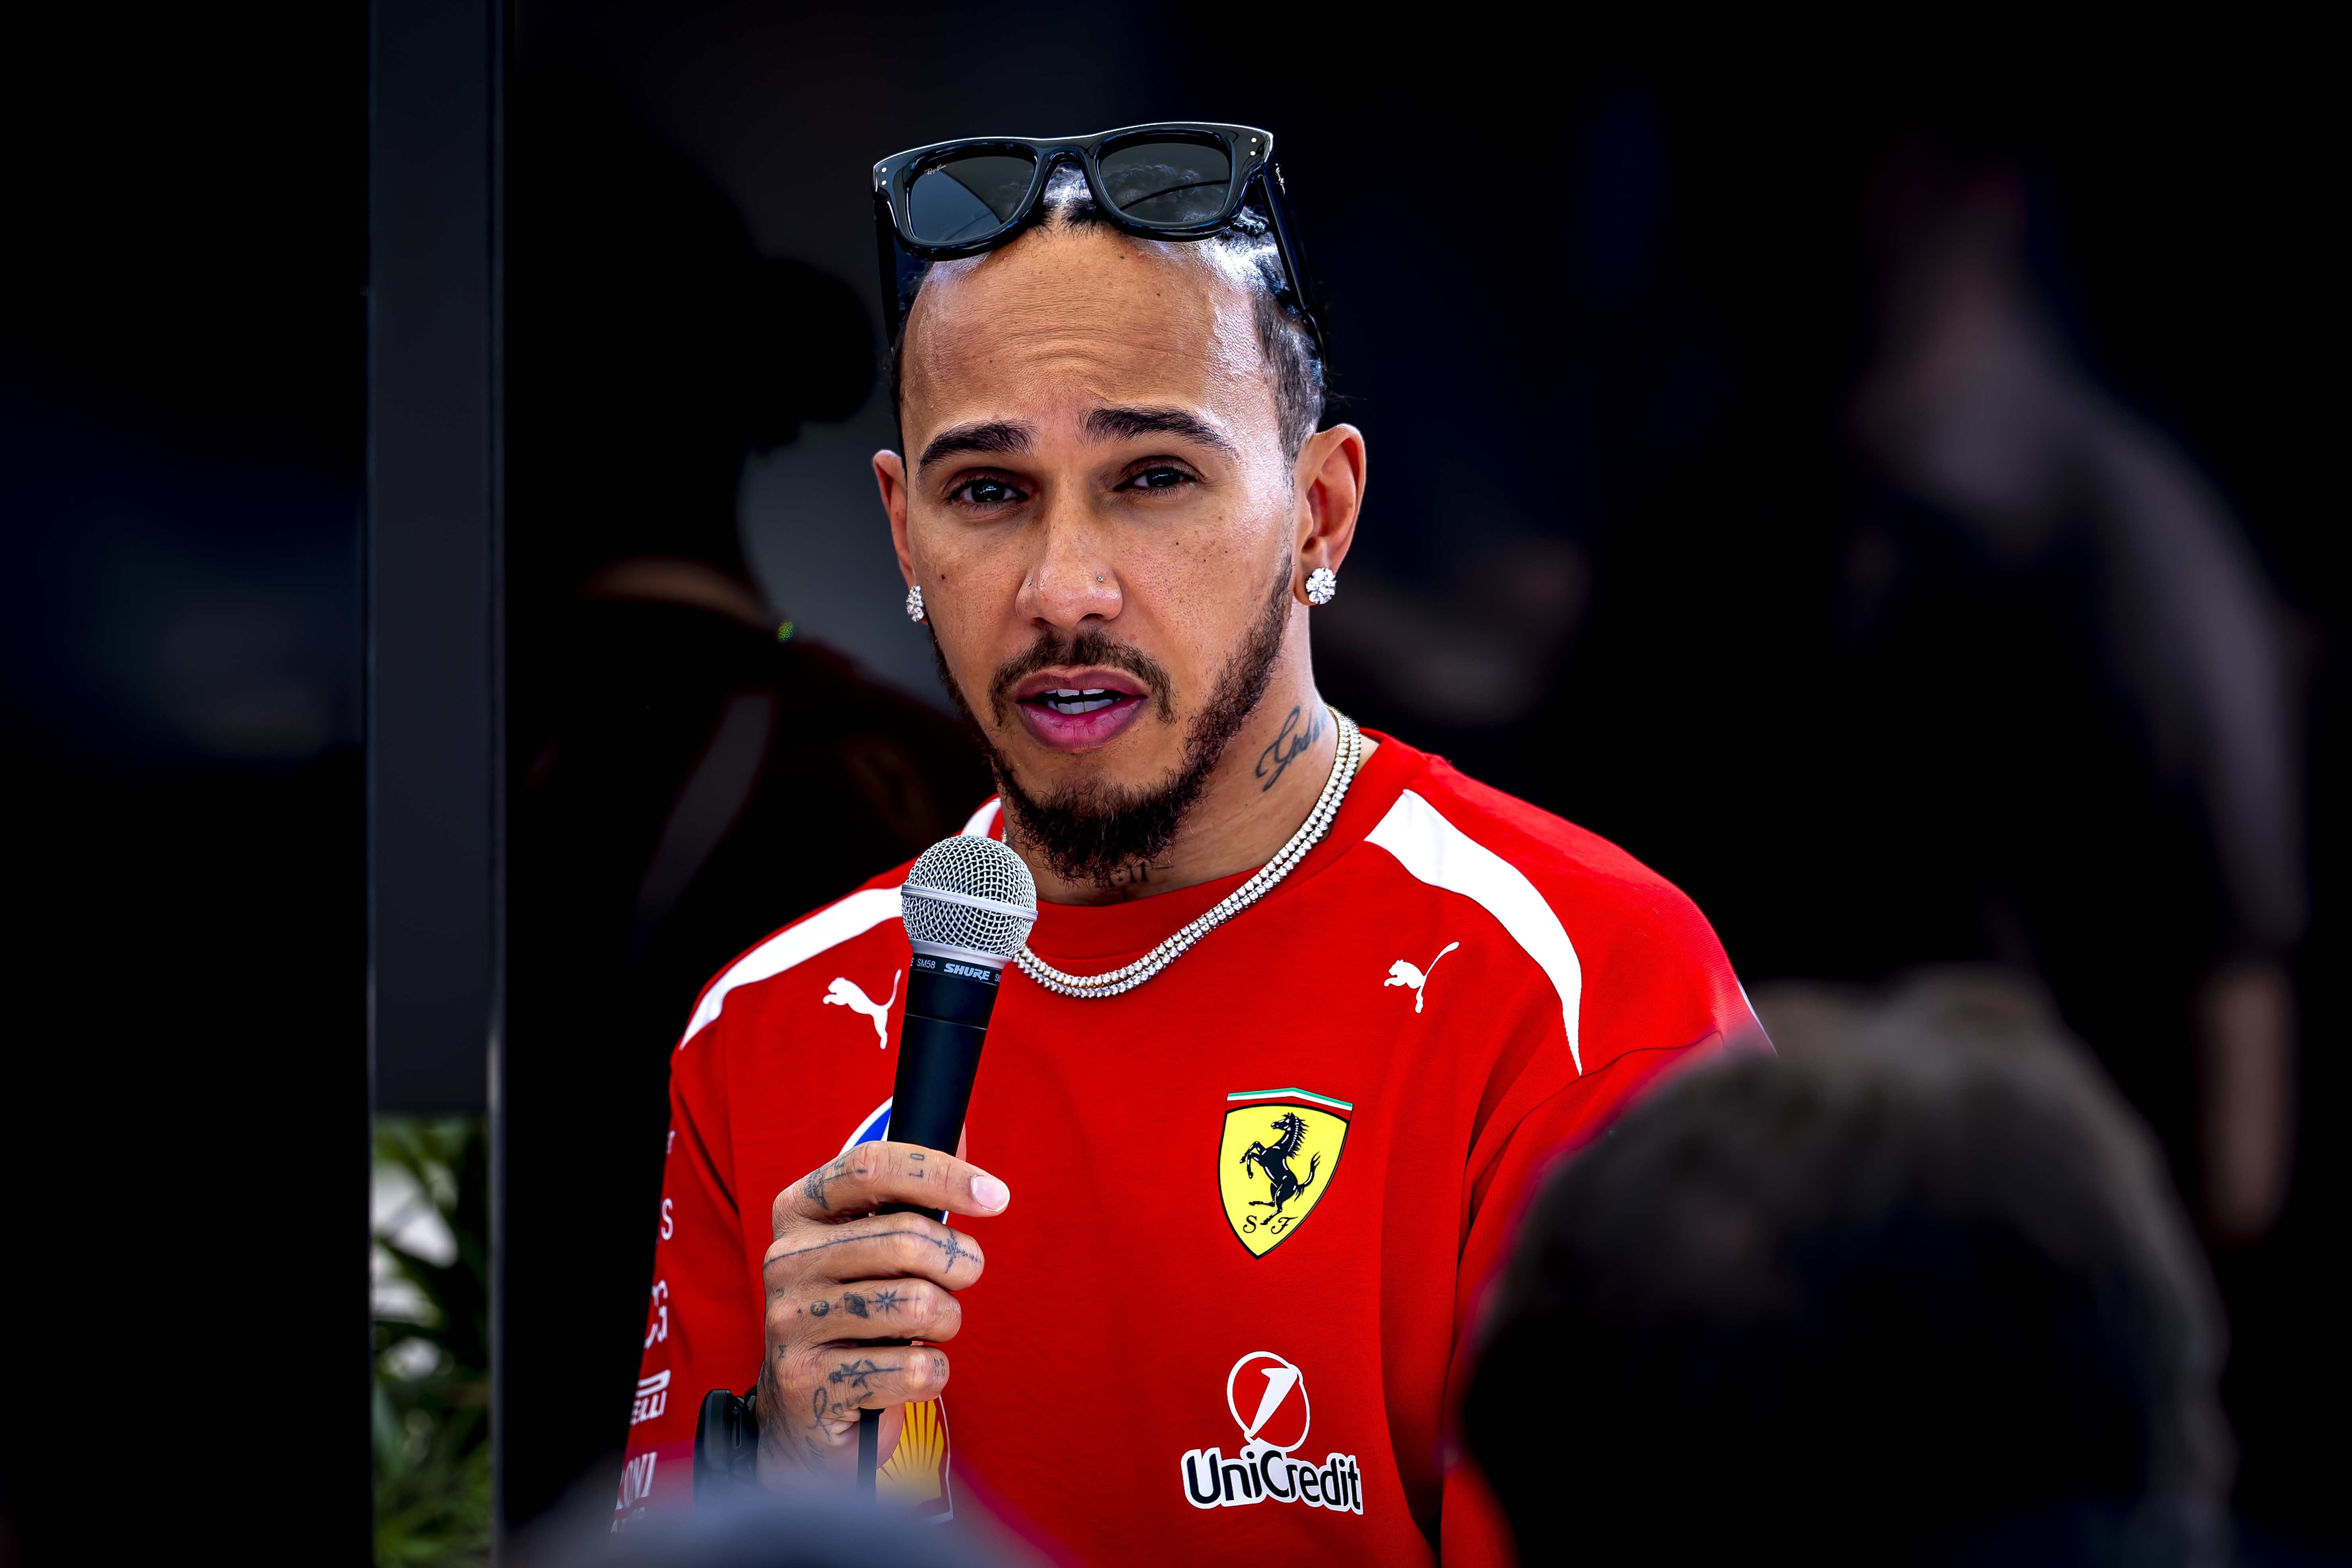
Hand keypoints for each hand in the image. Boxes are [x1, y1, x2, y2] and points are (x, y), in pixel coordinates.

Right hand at [756, 1141, 1009, 1480]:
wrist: (805, 1411)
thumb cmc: (855, 1312)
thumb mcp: (869, 1244)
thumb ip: (908, 1194)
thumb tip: (957, 1126)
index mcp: (798, 1211)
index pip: (871, 1166)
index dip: (942, 1174)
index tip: (996, 1196)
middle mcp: (784, 1259)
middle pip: (907, 1237)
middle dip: (961, 1261)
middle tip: (965, 1276)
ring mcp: (789, 1321)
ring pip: (918, 1304)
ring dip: (947, 1320)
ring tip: (928, 1327)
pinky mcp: (808, 1382)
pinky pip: (912, 1369)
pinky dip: (931, 1374)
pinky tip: (908, 1372)